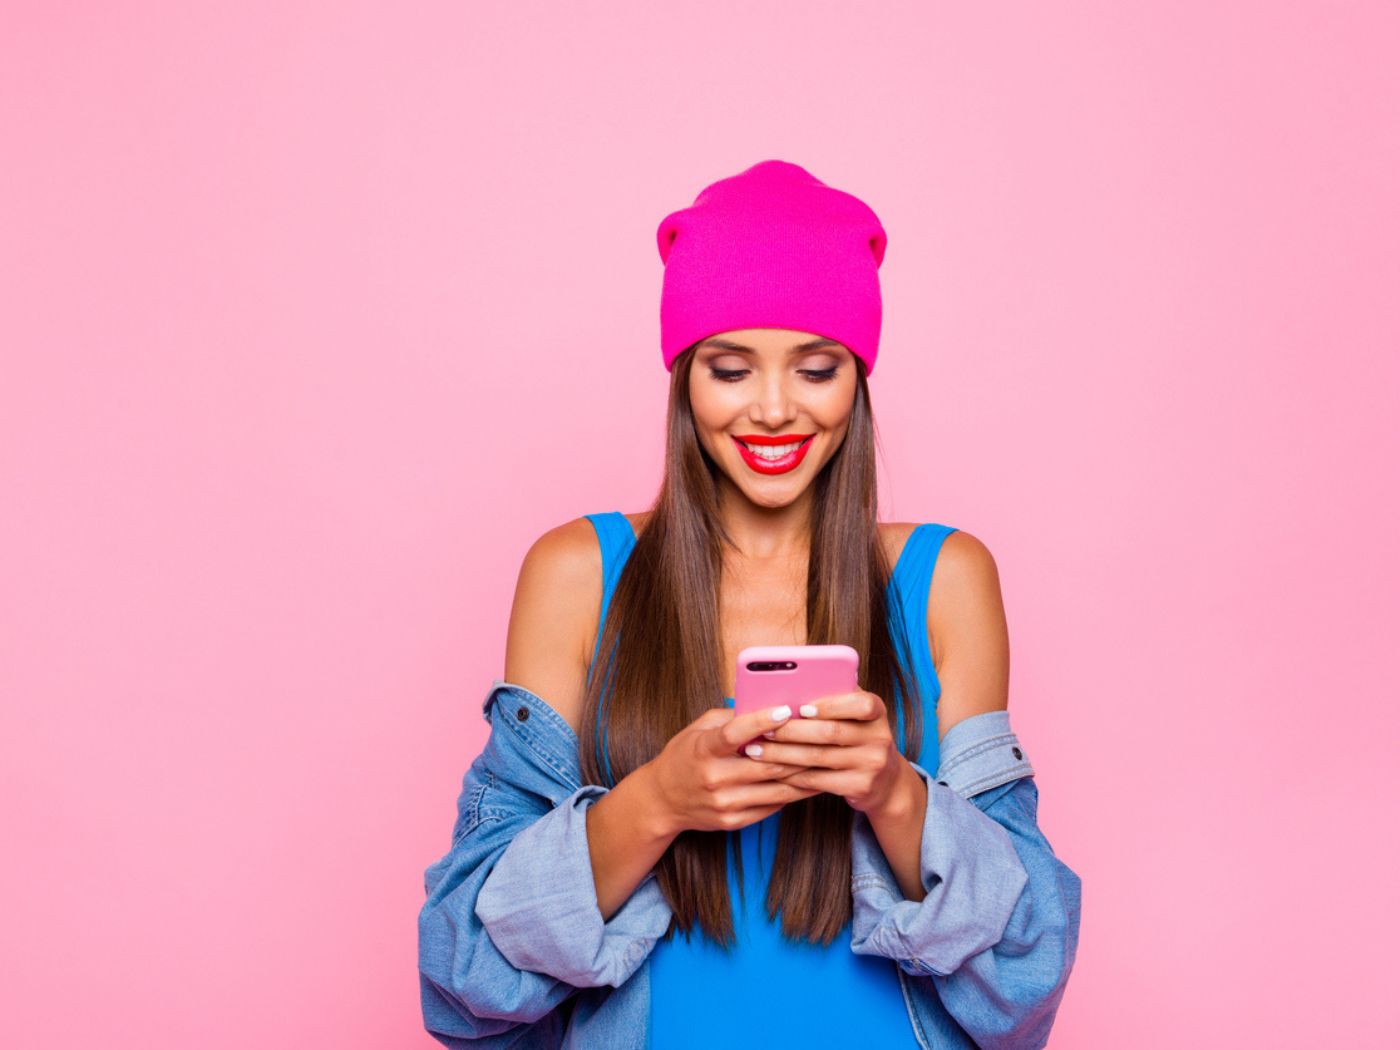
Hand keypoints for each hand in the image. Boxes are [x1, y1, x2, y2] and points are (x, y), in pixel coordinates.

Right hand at [644, 703, 823, 835]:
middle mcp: (714, 778)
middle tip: (823, 736)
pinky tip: (808, 782)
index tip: (785, 710)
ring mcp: (725, 803)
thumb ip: (729, 717)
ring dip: (804, 775)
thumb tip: (764, 704)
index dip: (761, 721)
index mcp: (704, 749)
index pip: (735, 733)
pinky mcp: (733, 821)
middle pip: (767, 764)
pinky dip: (792, 793)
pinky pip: (772, 807)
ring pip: (777, 789)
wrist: (662, 801)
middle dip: (798, 750)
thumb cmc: (685, 757)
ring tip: (825, 761)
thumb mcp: (698, 730)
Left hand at [749, 690, 909, 815]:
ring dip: (783, 754)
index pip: (861, 703)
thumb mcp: (855, 716)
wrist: (886, 782)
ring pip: (819, 756)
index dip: (831, 705)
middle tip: (763, 730)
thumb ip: (834, 698)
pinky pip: (819, 779)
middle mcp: (879, 737)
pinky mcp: (861, 787)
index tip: (801, 708)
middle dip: (791, 731)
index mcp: (877, 712)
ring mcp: (872, 764)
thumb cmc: (858, 738)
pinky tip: (774, 770)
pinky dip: (793, 774)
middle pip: (830, 732)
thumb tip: (791, 685)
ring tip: (758, 750)